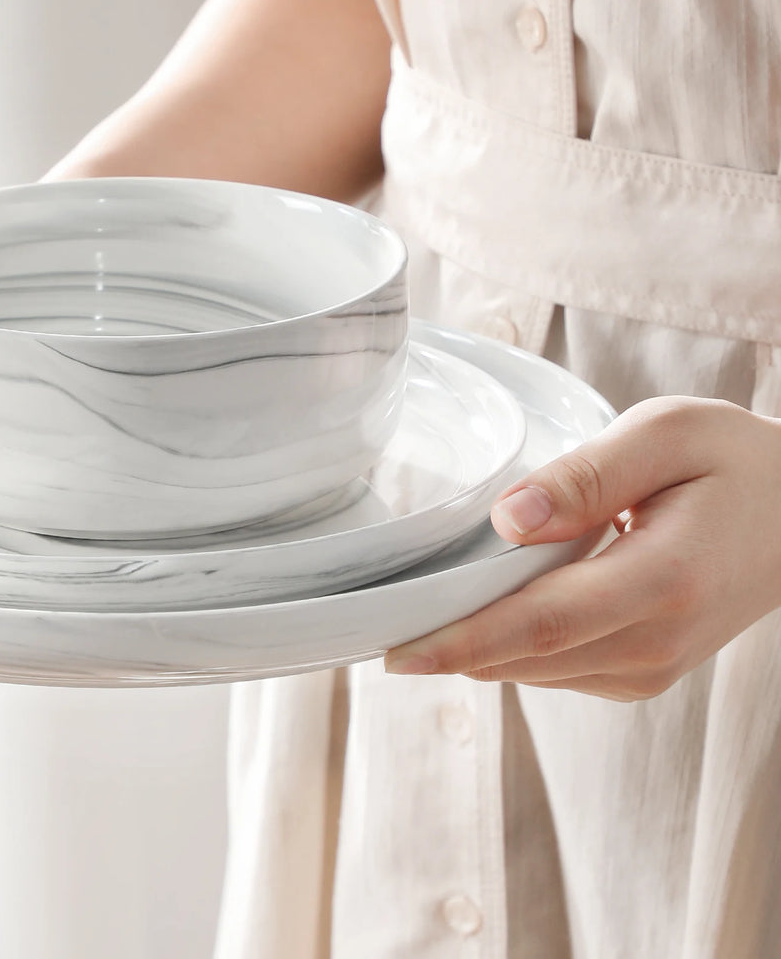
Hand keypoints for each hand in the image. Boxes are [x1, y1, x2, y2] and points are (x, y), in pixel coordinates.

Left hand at [384, 397, 780, 700]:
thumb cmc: (732, 461)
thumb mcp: (666, 434)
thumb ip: (587, 476)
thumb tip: (508, 518)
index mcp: (663, 581)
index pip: (540, 624)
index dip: (461, 642)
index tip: (394, 651)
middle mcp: (658, 641)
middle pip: (527, 656)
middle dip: (447, 646)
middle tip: (373, 625)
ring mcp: (653, 666)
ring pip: (537, 670)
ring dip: (475, 648)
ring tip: (416, 612)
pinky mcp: (644, 670)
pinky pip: (558, 668)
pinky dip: (513, 646)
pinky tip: (486, 609)